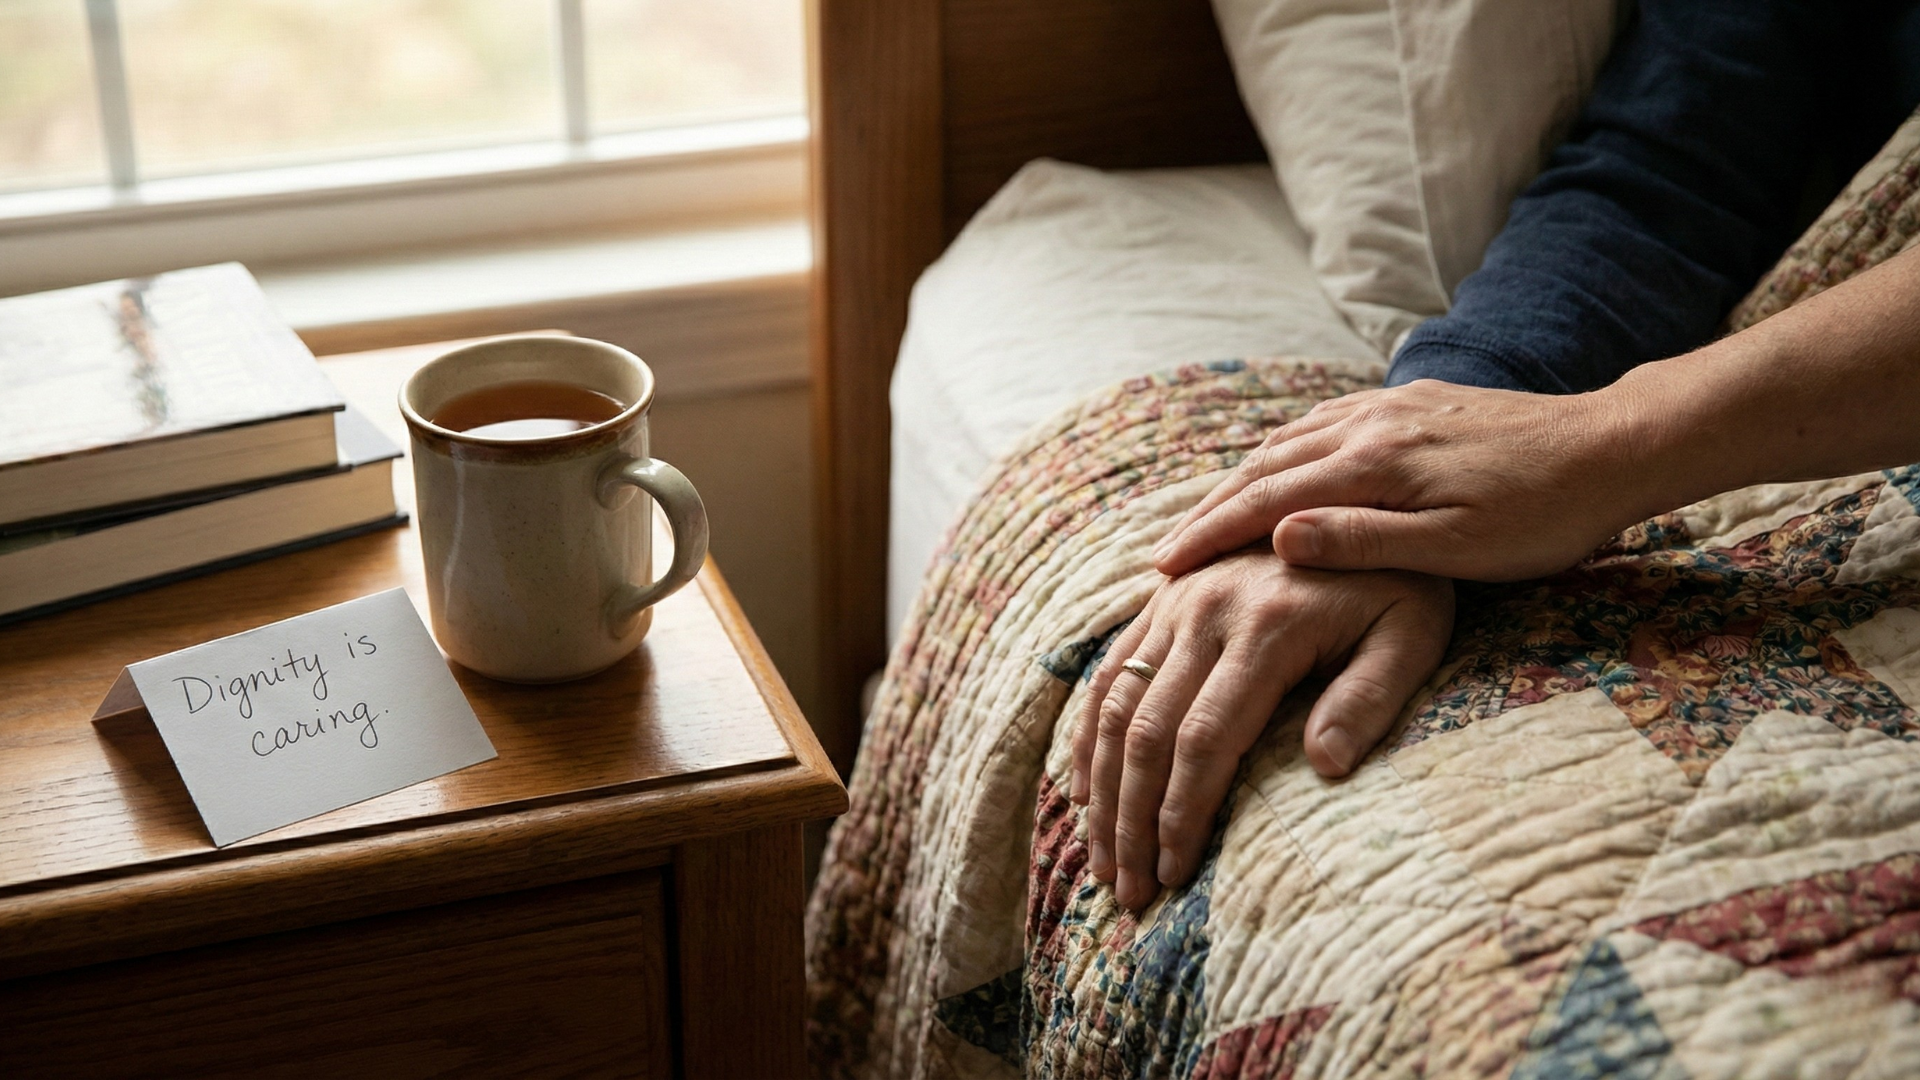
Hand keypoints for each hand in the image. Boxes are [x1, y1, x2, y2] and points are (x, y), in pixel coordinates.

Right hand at [1070, 551, 1452, 909]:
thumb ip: (1370, 697)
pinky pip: (1108, 671)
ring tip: (1104, 858)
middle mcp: (1205, 608)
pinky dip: (1090, 735)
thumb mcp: (1414, 633)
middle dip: (1130, 818)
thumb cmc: (1404, 583)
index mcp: (1265, 625)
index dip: (1182, 812)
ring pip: (1114, 704)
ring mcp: (1176, 600)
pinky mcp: (1163, 599)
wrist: (1369, 498)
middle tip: (1129, 889)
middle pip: (1145, 730)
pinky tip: (1086, 787)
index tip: (1175, 874)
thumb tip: (1323, 767)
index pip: (1204, 738)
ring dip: (1102, 787)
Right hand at [1151, 380, 1647, 581]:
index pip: (1264, 502)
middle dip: (1208, 510)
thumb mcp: (1454, 548)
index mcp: (1374, 465)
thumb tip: (1275, 539)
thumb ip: (1363, 540)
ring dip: (1239, 479)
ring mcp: (1389, 407)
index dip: (1207, 536)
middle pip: (1264, 467)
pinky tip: (1279, 465)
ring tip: (1206, 515)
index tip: (1162, 567)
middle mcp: (1368, 424)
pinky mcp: (1412, 402)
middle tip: (1166, 552)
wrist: (1613, 446)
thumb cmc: (1541, 515)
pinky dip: (1282, 449)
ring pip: (1290, 440)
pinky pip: (1323, 421)